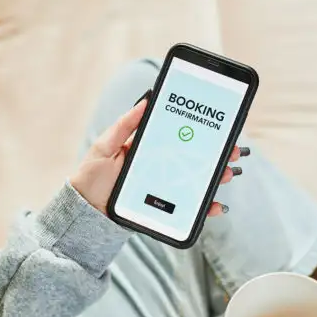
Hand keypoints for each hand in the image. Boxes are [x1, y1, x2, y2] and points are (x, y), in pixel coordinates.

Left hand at [70, 94, 245, 214]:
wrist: (83, 214)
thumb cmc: (91, 179)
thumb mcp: (104, 147)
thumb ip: (124, 126)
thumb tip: (145, 102)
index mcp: (148, 149)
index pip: (178, 136)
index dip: (200, 131)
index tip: (218, 124)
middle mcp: (159, 167)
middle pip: (194, 159)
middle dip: (217, 154)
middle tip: (233, 151)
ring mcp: (163, 188)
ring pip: (196, 181)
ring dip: (216, 177)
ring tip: (227, 173)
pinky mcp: (163, 209)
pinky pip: (188, 208)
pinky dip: (205, 207)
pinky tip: (216, 205)